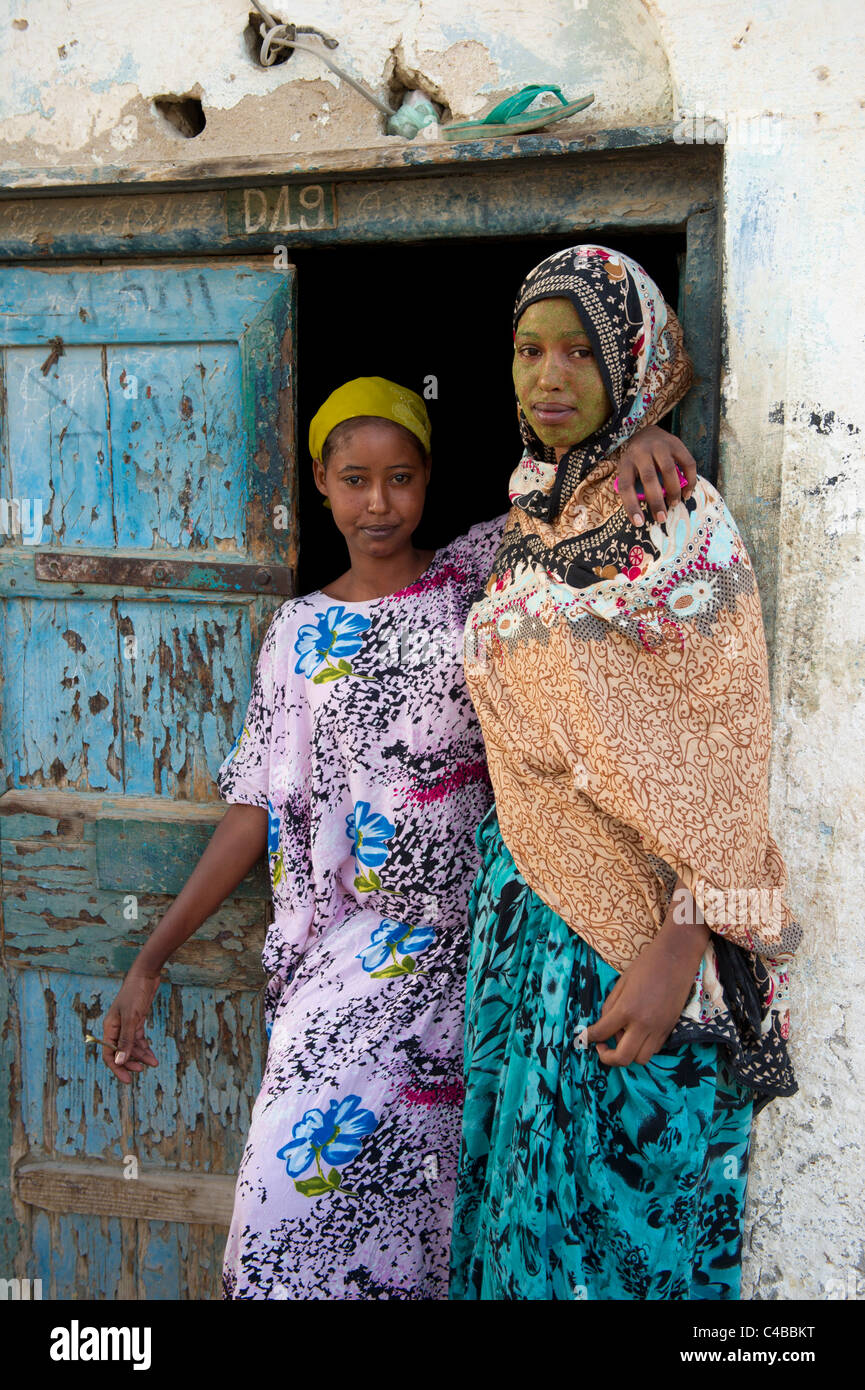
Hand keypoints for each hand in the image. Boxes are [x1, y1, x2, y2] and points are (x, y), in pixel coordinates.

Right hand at [102, 964, 161, 1083]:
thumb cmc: (135, 993)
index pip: (108, 1054)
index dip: (116, 1068)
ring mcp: (126, 1025)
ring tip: (153, 1063)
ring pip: (131, 1047)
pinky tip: (152, 1056)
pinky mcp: (136, 1021)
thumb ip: (126, 1040)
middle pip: (120, 1052)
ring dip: (141, 1056)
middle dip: (130, 1062)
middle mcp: (116, 1028)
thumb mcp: (131, 1018)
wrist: (146, 975)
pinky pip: (139, 1039)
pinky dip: (145, 1048)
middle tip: (142, 1070)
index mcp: (109, 1027)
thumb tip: (120, 1062)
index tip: (127, 1080)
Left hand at [583, 915, 707, 1066]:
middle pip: (622, 1058)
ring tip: (623, 1036)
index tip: (586, 1037)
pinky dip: (642, 1047)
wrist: (676, 957)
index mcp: (626, 1009)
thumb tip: (604, 1025)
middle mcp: (643, 1024)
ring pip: (641, 1059)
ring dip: (628, 1054)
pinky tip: (637, 1033)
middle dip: (607, 1057)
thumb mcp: (621, 983)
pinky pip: (654, 1049)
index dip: (590, 1037)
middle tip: (602, 1047)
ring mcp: (659, 1029)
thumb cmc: (646, 965)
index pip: (602, 1033)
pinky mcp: (670, 1029)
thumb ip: (610, 1007)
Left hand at [615, 425, 696, 527]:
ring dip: (673, 491)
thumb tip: (640, 517)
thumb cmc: (636, 460)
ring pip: (669, 470)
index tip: (639, 522)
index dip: (631, 506)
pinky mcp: (677, 444)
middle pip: (649, 478)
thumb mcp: (628, 471)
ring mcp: (660, 446)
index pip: (625, 486)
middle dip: (656, 501)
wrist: (646, 432)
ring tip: (674, 504)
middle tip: (661, 518)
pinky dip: (690, 480)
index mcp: (626, 462)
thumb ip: (633, 488)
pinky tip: (687, 493)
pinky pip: (688, 463)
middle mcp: (641, 451)